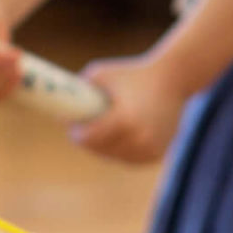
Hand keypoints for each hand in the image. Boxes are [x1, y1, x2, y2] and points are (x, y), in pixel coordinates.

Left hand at [67, 52, 189, 162]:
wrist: (174, 79)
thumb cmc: (134, 73)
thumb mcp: (102, 74)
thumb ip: (79, 89)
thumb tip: (58, 109)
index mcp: (123, 120)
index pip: (88, 139)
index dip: (77, 133)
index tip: (75, 126)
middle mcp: (138, 138)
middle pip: (99, 150)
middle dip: (90, 141)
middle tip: (85, 129)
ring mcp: (150, 149)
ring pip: (115, 157)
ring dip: (106, 148)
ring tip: (104, 130)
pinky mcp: (157, 154)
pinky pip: (130, 159)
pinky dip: (123, 151)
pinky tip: (121, 136)